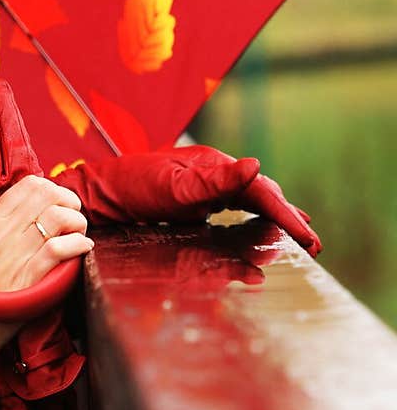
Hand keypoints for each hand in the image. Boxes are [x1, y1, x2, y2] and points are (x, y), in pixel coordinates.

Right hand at [0, 174, 92, 368]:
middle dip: (70, 202)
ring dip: (78, 223)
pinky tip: (83, 249)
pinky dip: (78, 245)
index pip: (29, 185)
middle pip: (49, 195)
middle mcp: (5, 230)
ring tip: (79, 235)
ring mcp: (17, 251)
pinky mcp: (29, 275)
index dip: (53, 190)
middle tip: (74, 219)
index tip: (59, 203)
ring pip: (59, 217)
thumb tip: (28, 210)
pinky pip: (59, 249)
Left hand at [58, 145, 320, 256]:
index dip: (286, 215)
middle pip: (259, 193)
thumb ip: (216, 181)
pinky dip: (253, 217)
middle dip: (288, 217)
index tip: (308, 238)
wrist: (95, 195)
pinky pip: (232, 208)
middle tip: (313, 244)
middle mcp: (211, 173)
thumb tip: (257, 166)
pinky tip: (259, 226)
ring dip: (275, 216)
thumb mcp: (173, 187)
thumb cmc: (130, 188)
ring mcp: (202, 185)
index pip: (260, 191)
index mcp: (213, 165)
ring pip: (248, 200)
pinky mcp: (191, 200)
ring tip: (298, 233)